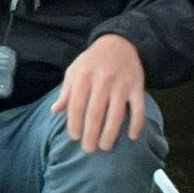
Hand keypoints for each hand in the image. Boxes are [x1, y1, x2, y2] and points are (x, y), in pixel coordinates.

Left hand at [52, 34, 144, 152]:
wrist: (118, 43)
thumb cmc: (92, 61)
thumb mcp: (74, 71)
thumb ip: (66, 91)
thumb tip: (55, 111)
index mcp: (83, 77)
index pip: (76, 105)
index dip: (74, 123)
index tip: (74, 137)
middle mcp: (102, 80)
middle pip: (95, 113)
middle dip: (91, 134)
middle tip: (88, 149)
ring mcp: (121, 84)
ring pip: (116, 113)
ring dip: (110, 133)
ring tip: (105, 147)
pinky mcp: (137, 86)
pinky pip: (138, 108)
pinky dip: (136, 123)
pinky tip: (132, 137)